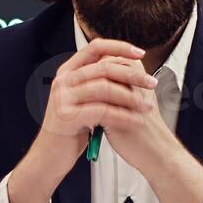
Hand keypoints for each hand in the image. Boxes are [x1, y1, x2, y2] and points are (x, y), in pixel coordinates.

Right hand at [7, 39, 156, 202]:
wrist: (50, 156)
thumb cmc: (71, 129)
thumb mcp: (83, 100)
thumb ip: (97, 83)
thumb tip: (127, 69)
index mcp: (68, 72)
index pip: (95, 47)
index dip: (119, 47)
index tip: (140, 54)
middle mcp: (63, 80)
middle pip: (103, 67)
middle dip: (132, 74)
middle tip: (151, 83)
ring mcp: (63, 97)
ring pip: (104, 88)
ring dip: (130, 97)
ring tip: (146, 106)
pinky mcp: (66, 116)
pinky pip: (102, 111)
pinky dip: (122, 116)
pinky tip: (135, 121)